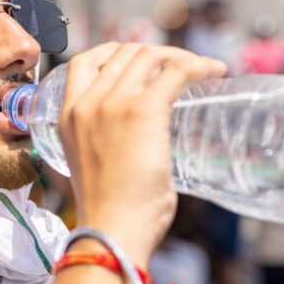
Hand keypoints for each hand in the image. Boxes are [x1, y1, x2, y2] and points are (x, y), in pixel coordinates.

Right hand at [58, 43, 226, 264]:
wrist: (113, 231)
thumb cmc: (112, 212)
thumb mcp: (95, 166)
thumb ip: (111, 144)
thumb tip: (146, 142)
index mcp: (68, 116)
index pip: (84, 61)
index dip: (115, 52)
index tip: (141, 61)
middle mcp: (87, 103)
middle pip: (124, 53)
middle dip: (157, 54)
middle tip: (182, 69)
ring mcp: (113, 104)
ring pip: (150, 57)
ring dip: (181, 57)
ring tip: (203, 69)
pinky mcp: (142, 112)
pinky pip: (176, 72)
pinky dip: (199, 65)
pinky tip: (215, 71)